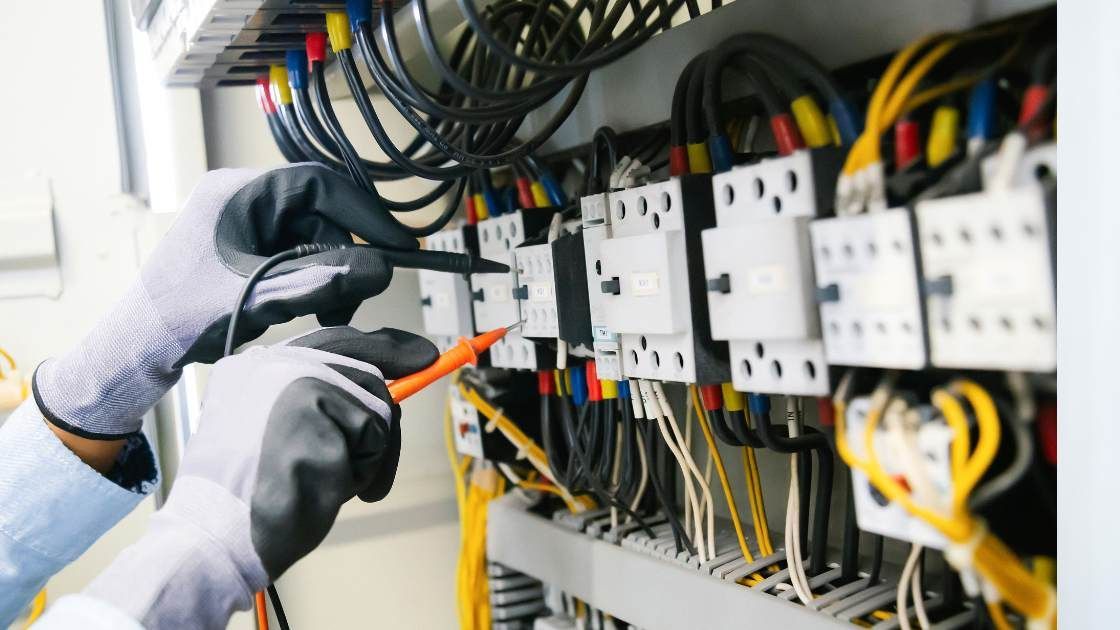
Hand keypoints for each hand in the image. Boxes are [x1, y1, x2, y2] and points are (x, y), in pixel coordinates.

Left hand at [33, 164, 415, 438]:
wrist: (141, 347)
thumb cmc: (182, 316)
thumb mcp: (260, 298)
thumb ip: (321, 283)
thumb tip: (380, 271)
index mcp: (238, 192)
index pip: (318, 184)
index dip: (364, 212)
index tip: (397, 244)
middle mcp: (242, 199)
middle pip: (319, 215)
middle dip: (344, 257)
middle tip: (357, 297)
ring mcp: (245, 223)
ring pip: (313, 238)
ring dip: (329, 275)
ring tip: (329, 314)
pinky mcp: (247, 248)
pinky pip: (297, 255)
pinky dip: (313, 281)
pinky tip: (310, 309)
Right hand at [83, 326, 436, 628]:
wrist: (214, 538)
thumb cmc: (248, 503)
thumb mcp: (275, 439)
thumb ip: (316, 409)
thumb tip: (384, 395)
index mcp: (252, 370)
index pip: (331, 342)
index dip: (382, 348)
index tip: (419, 353)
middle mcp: (270, 362)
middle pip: (363, 366)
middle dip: (389, 407)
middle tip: (400, 415)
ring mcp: (291, 379)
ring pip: (375, 406)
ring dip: (369, 455)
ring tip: (326, 482)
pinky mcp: (313, 405)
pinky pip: (374, 435)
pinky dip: (366, 470)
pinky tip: (326, 488)